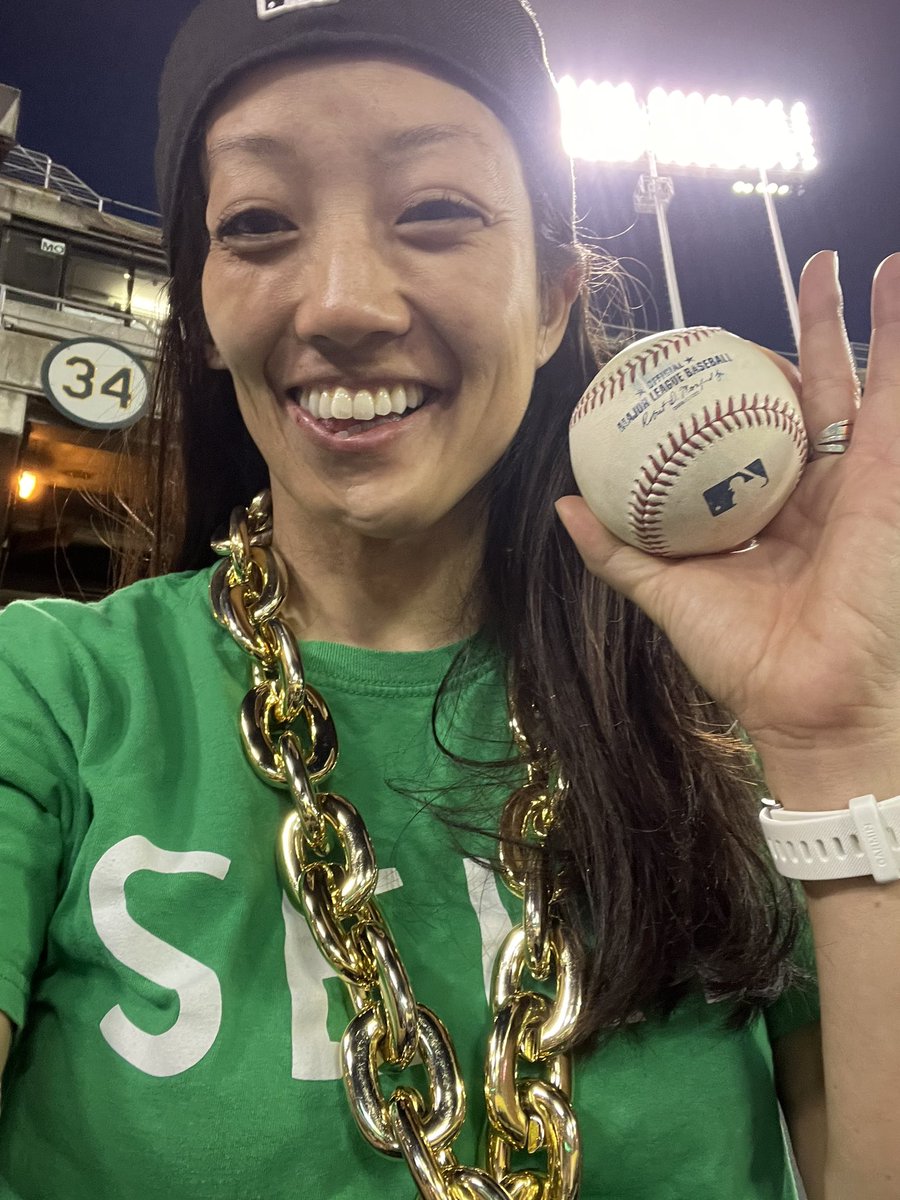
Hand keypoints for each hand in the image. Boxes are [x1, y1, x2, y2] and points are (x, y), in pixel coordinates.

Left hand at [557, 252, 899, 802]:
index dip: (734, 389)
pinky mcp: (887, 478)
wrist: (801, 699)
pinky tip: (888, 283)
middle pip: (805, 394)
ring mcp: (855, 480)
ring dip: (851, 318)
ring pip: (854, 382)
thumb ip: (617, 550)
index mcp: (768, 509)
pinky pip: (890, 395)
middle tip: (796, 280)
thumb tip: (564, 505)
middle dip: (803, 334)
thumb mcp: (664, 591)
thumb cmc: (740, 656)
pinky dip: (894, 338)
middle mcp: (815, 488)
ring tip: (844, 261)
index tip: (707, 354)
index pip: (752, 430)